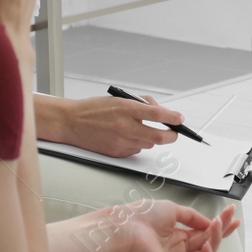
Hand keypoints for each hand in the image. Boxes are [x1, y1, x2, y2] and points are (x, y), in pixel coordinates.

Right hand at [55, 95, 179, 156]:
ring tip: (141, 129)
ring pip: (149, 144)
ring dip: (151, 138)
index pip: (157, 114)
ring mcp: (121, 142)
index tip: (180, 119)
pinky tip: (127, 136)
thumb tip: (161, 111)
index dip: (172, 117)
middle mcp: (125, 127)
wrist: (71, 122)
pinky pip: (136, 151)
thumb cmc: (94, 109)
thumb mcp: (120, 98)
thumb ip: (142, 103)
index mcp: (126, 109)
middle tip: (174, 132)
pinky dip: (137, 144)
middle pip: (159, 137)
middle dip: (171, 135)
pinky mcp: (116, 153)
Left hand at [117, 200, 238, 251]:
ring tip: (216, 226)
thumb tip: (210, 223)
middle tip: (233, 219)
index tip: (232, 215)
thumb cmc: (144, 216)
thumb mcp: (174, 210)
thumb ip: (194, 218)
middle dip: (222, 230)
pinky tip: (207, 246)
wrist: (128, 227)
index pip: (204, 233)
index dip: (219, 225)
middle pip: (208, 243)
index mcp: (177, 236)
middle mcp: (178, 250)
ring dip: (215, 241)